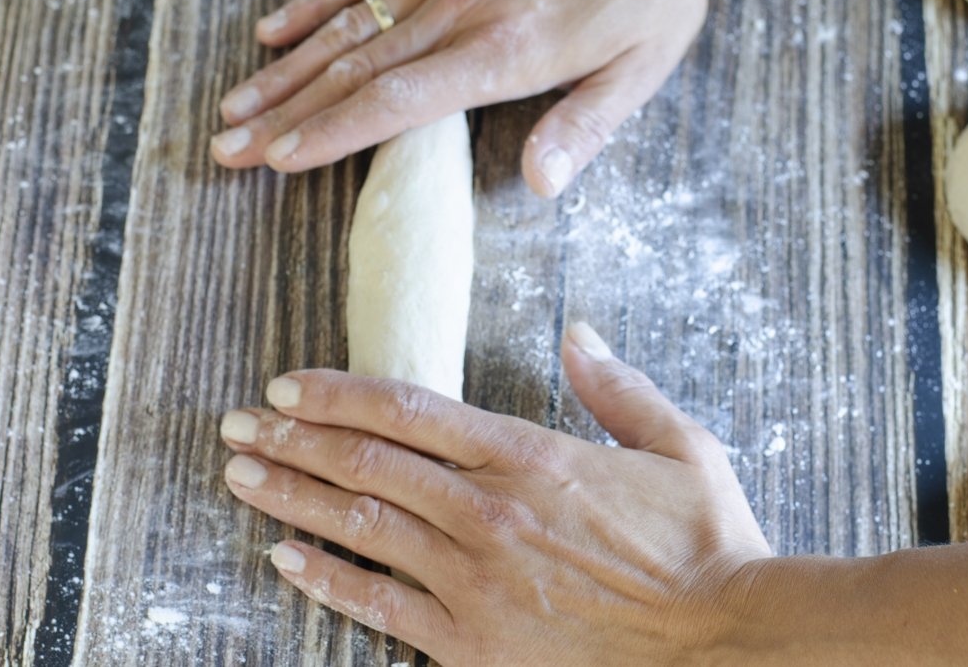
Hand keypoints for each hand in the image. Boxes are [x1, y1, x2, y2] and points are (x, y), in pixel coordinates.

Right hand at [211, 0, 765, 196]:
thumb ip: (583, 128)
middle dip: (282, 118)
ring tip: (233, 106)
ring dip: (282, 71)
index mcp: (502, 51)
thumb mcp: (639, 69)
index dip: (330, 134)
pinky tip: (273, 29)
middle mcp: (457, 11)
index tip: (277, 161)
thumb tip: (541, 185)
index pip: (394, 102)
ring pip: (342, 28)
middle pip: (350, 73)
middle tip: (226, 149)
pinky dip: (313, 2)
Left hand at [219, 322, 771, 663]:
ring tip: (238, 475)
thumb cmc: (708, 547)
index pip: (409, 410)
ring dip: (291, 497)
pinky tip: (284, 558)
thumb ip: (618, 387)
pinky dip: (328, 580)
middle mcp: (488, 511)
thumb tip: (578, 332)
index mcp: (530, 455)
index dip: (338, 394)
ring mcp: (475, 580)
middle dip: (292, 440)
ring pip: (361, 527)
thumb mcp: (681, 446)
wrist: (730, 646)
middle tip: (237, 424)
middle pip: (366, 465)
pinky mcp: (475, 644)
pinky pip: (382, 607)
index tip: (288, 385)